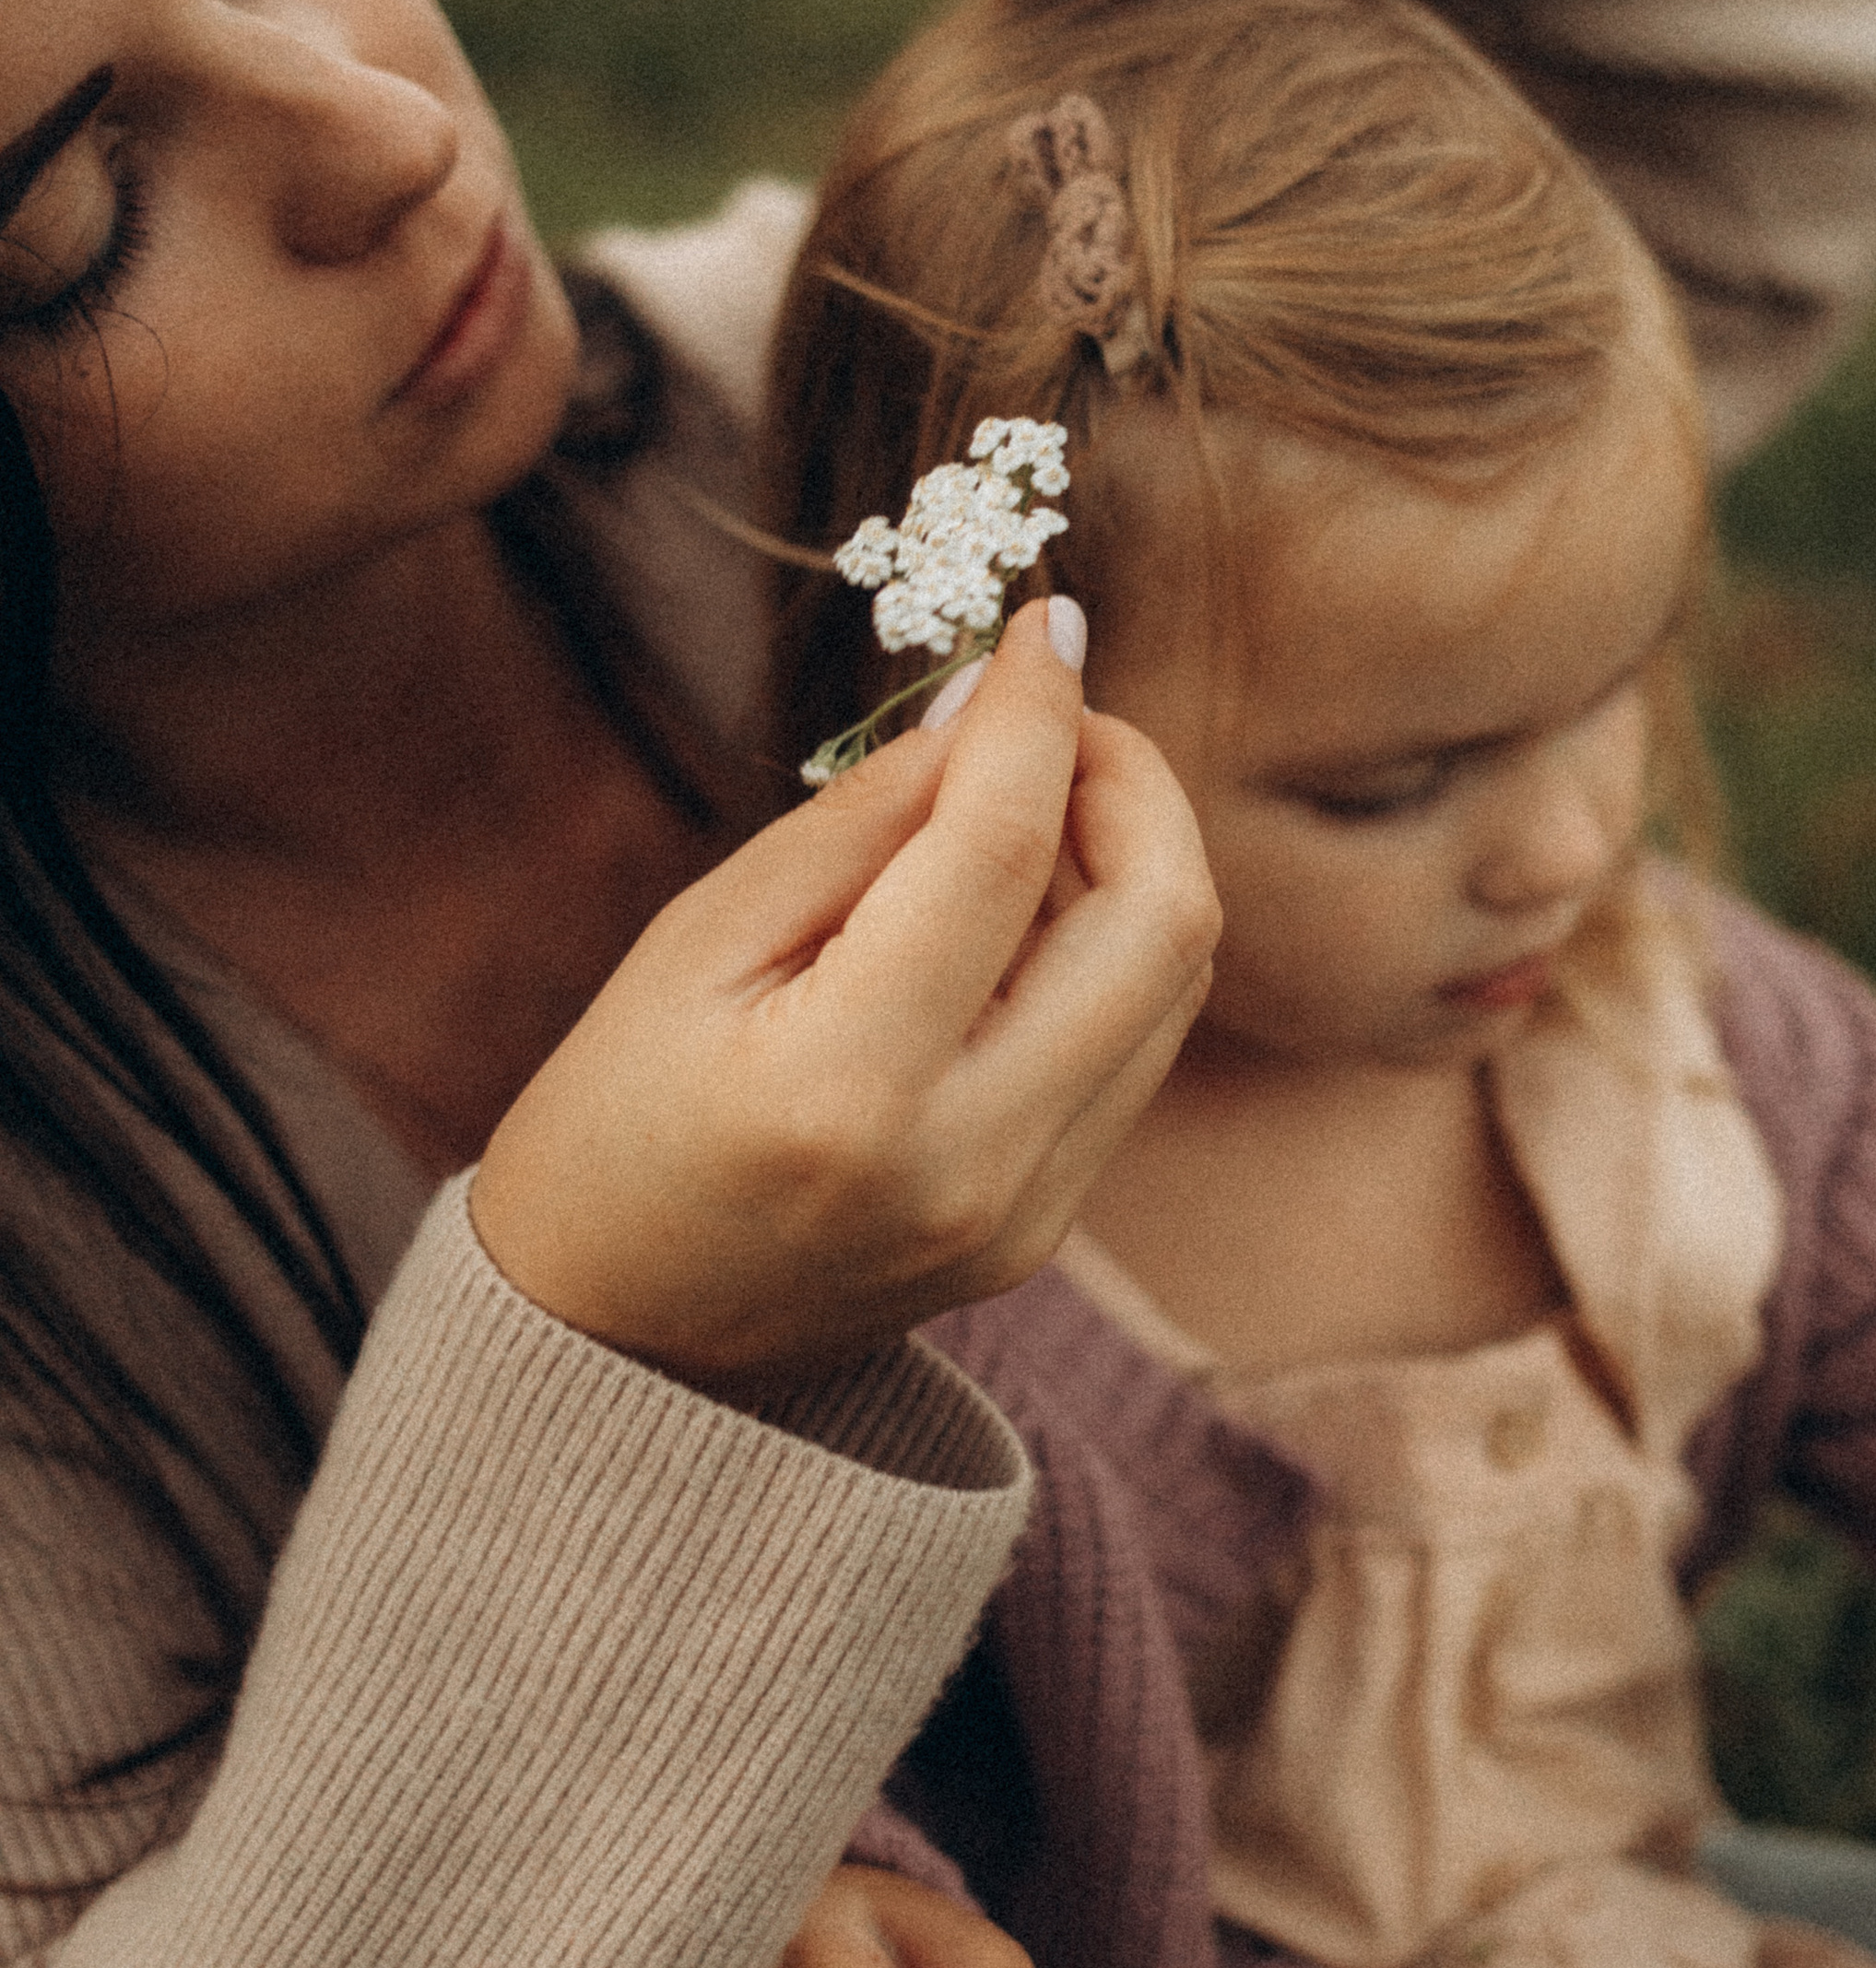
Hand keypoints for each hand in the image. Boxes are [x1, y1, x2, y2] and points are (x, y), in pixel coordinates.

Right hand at [470, 599, 1217, 1391]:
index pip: (1000, 852)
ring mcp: (1025, 1213)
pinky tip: (1020, 912)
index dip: (1038, 713)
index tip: (1044, 624)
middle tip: (1055, 719)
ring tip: (1023, 809)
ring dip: (1130, 859)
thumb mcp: (697, 944)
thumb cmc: (617, 1121)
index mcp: (846, 1088)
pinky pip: (1134, 1049)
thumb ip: (858, 823)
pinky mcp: (1046, 1231)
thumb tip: (992, 704)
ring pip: (1172, 983)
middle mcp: (966, 1164)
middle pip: (1159, 922)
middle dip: (1131, 781)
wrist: (612, 1343)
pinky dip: (1108, 948)